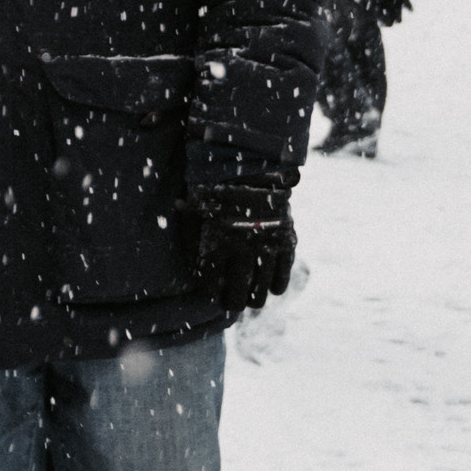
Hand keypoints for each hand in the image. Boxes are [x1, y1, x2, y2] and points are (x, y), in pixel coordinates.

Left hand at [192, 193, 295, 312]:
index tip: (213, 296)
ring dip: (255, 298)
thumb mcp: (195, 205)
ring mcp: (266, 248)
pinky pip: (282, 275)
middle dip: (233, 302)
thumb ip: (190, 228)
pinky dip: (277, 284)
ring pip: (260, 290)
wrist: (252, 167)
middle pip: (237, 293)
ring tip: (251, 300)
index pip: (211, 284)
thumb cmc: (215, 185)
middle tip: (232, 303)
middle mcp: (241, 250)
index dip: (211, 294)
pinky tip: (272, 288)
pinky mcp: (285, 243)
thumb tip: (185, 237)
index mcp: (216, 243)